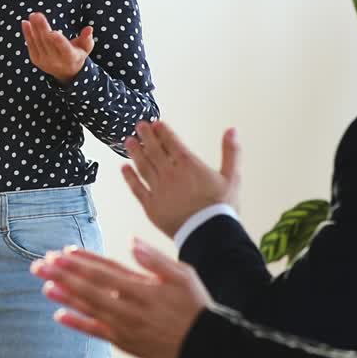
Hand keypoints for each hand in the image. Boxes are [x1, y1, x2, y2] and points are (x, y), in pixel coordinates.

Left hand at [21, 12, 93, 82]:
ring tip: (32, 15)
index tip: (52, 32)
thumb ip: (87, 38)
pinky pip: (30, 45)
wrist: (66, 72)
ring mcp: (44, 61)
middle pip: (48, 43)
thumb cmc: (77, 54)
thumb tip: (89, 28)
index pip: (64, 49)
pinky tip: (25, 23)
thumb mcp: (86, 47)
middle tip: (37, 15)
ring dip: (34, 28)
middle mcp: (56, 61)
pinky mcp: (36, 60)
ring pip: (38, 42)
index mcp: (70, 57)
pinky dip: (27, 33)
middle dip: (42, 28)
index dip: (58, 41)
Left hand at [31, 240, 211, 357]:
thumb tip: (134, 242)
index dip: (82, 262)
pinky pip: (96, 332)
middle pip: (91, 288)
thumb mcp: (183, 275)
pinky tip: (60, 315)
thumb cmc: (195, 307)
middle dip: (64, 275)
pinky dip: (78, 324)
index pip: (106, 272)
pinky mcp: (124, 342)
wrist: (207, 345)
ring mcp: (126, 326)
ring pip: (90, 308)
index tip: (62, 253)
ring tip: (45, 285)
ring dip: (65, 296)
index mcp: (144, 288)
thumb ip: (155, 259)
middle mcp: (131, 307)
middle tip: (42, 265)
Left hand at [122, 121, 241, 238]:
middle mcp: (170, 174)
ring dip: (135, 152)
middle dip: (146, 136)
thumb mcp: (232, 177)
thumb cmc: (221, 207)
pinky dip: (129, 177)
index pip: (171, 142)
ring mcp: (158, 189)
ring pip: (143, 166)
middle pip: (154, 150)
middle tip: (139, 126)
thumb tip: (232, 130)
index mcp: (188, 165)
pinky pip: (137, 188)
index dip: (162, 131)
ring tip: (128, 141)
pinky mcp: (151, 206)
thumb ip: (231, 152)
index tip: (155, 123)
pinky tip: (124, 168)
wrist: (209, 234)